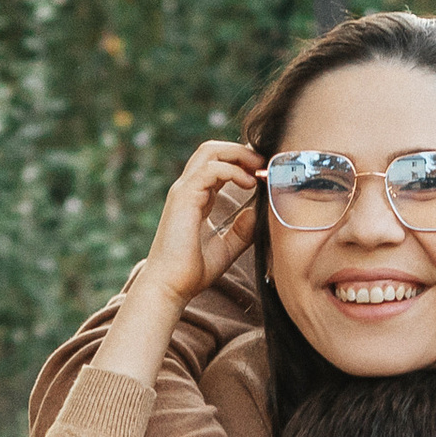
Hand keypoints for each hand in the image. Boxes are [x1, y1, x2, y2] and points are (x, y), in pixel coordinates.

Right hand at [93, 142, 261, 385]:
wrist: (171, 286)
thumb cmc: (193, 271)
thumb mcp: (228, 247)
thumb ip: (243, 229)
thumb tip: (261, 212)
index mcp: (197, 198)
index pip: (217, 165)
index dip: (241, 163)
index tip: (264, 173)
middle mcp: (188, 189)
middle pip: (212, 150)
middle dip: (241, 150)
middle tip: (264, 163)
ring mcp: (184, 191)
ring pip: (209, 152)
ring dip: (238, 154)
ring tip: (259, 168)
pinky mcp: (184, 197)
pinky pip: (210, 170)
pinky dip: (232, 171)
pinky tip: (249, 184)